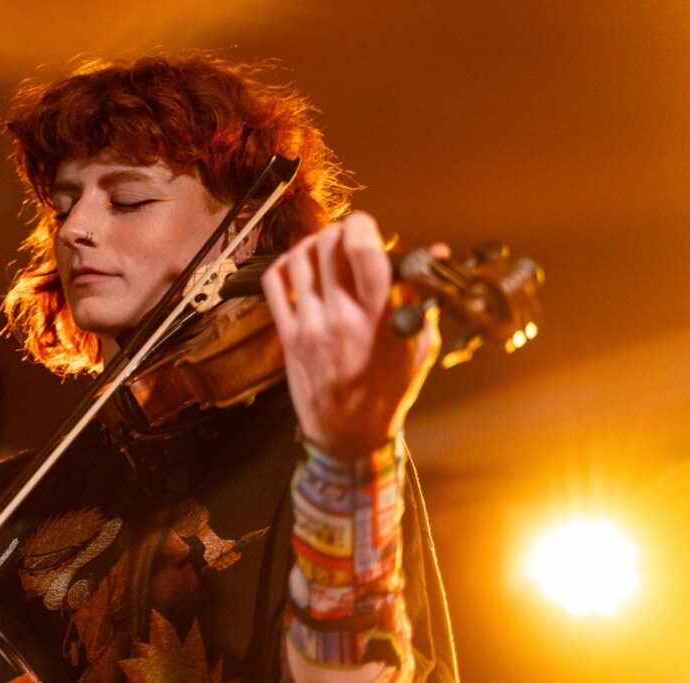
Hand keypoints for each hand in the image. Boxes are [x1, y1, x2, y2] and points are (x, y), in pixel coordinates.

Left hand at [260, 212, 440, 458]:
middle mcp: (341, 318)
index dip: (363, 226)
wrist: (348, 435)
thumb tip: (436, 254)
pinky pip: (276, 283)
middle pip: (328, 246)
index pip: (364, 252)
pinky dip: (287, 264)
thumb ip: (422, 299)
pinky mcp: (287, 336)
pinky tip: (301, 267)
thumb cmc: (389, 390)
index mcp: (379, 320)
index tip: (367, 227)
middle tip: (348, 238)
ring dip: (314, 243)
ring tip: (327, 249)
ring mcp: (309, 326)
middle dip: (340, 231)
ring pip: (300, 258)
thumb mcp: (419, 348)